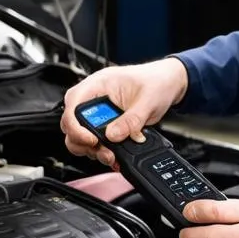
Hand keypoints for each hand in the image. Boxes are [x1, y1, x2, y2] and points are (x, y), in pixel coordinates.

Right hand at [61, 58, 188, 168]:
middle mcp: (93, 98)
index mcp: (97, 84)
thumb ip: (131, 119)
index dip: (76, 126)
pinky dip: (103, 152)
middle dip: (83, 142)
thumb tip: (113, 135)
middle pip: (71, 124)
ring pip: (80, 137)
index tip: (92, 140)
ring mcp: (98, 113)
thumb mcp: (147, 100)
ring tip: (112, 155)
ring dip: (93, 150)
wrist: (168, 84)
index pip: (72, 106)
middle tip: (103, 150)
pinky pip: (96, 142)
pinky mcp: (106, 125)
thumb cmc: (156, 81)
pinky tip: (115, 156)